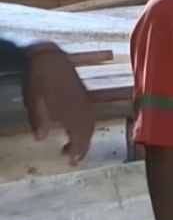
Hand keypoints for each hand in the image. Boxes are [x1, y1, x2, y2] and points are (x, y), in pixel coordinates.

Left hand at [22, 42, 94, 164]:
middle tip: (74, 159)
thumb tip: (41, 138)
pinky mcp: (83, 94)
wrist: (50, 57)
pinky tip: (77, 127)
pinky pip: (90, 114)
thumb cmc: (40, 79)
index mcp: (71, 109)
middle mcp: (82, 106)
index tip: (72, 162)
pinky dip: (86, 125)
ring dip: (86, 136)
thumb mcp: (34, 101)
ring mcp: (85, 99)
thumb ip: (39, 119)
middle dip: (84, 146)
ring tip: (75, 146)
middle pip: (88, 130)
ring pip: (91, 122)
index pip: (80, 134)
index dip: (78, 149)